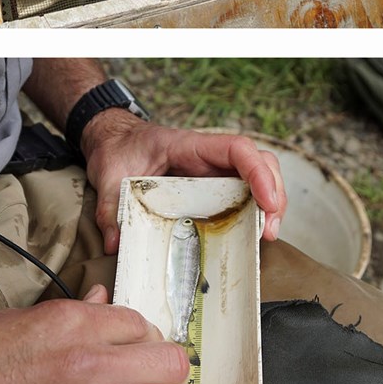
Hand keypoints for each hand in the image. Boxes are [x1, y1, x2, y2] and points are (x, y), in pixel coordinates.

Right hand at [0, 287, 187, 383]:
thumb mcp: (15, 321)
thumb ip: (68, 313)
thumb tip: (101, 301)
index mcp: (70, 323)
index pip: (141, 322)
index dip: (142, 338)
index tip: (135, 350)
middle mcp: (85, 363)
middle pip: (169, 362)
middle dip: (165, 370)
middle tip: (150, 380)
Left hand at [81, 113, 286, 253]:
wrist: (114, 141)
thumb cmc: (117, 150)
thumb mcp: (108, 175)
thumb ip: (110, 207)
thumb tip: (115, 242)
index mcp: (189, 145)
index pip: (237, 149)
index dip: (258, 172)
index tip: (266, 202)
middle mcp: (209, 156)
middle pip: (260, 163)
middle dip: (274, 194)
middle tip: (269, 230)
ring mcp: (213, 171)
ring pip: (258, 177)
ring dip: (270, 204)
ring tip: (266, 235)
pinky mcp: (211, 186)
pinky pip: (243, 193)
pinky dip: (255, 210)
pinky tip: (251, 232)